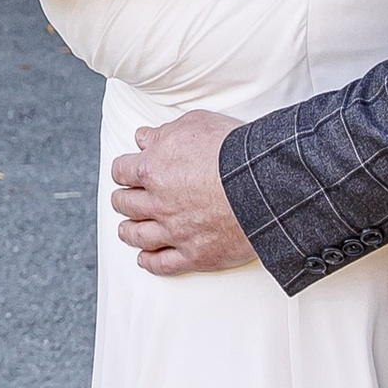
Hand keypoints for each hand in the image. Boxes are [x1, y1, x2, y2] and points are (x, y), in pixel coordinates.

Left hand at [108, 110, 256, 274]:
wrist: (265, 185)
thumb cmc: (234, 150)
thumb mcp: (196, 124)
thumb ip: (164, 133)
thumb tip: (143, 138)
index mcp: (153, 169)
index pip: (122, 171)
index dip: (123, 171)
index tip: (126, 173)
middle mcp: (158, 203)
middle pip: (125, 204)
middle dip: (123, 200)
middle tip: (125, 200)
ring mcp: (175, 231)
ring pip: (138, 236)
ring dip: (129, 232)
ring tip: (127, 230)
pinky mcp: (194, 255)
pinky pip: (162, 264)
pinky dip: (149, 262)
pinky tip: (144, 258)